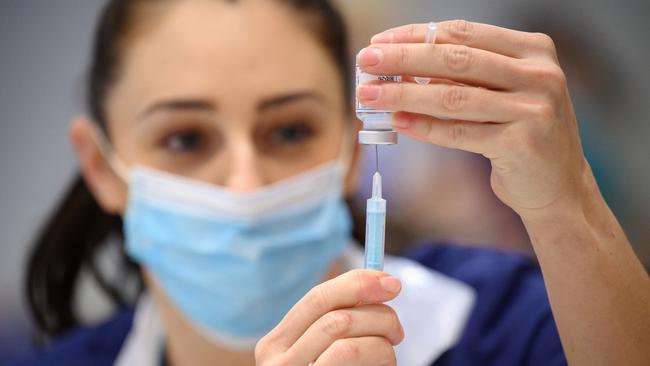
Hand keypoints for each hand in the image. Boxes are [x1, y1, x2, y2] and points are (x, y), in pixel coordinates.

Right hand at [255, 270, 403, 364]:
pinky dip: (380, 357)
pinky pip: (354, 359)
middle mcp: (278, 363)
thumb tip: (381, 282)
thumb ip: (340, 320)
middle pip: (337, 317)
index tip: (390, 282)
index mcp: (275, 344)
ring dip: (382, 341)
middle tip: (398, 329)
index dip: (357, 283)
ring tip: (390, 352)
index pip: (317, 298)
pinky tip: (383, 364)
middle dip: (378, 314)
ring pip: (348, 339)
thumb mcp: (322, 351)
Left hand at [357, 20, 594, 217]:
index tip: (381, 40)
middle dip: (403, 58)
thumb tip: (402, 67)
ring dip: (404, 94)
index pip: (463, 33)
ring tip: (370, 94)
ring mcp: (534, 109)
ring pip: (453, 96)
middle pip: (455, 60)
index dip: (417, 34)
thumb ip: (463, 78)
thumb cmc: (521, 135)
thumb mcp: (501, 94)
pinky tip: (397, 122)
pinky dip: (424, 127)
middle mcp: (539, 74)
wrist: (559, 188)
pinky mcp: (521, 144)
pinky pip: (459, 132)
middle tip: (365, 60)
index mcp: (533, 50)